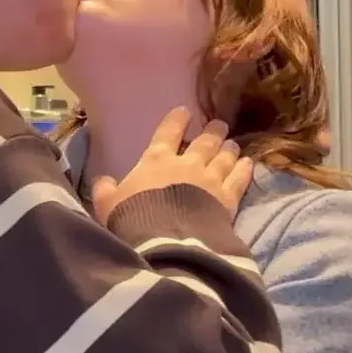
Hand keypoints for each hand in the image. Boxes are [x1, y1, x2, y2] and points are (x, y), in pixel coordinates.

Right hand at [89, 108, 253, 222]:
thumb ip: (105, 191)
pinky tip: (248, 163)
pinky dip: (244, 169)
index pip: (167, 133)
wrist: (166, 241)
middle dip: (212, 132)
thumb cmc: (133, 219)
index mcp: (156, 160)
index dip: (176, 120)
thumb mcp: (108, 206)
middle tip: (219, 125)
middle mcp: (187, 164)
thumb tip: (103, 181)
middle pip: (204, 142)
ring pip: (224, 157)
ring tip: (233, 144)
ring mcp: (210, 179)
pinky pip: (239, 179)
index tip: (185, 111)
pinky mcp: (227, 198)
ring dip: (229, 149)